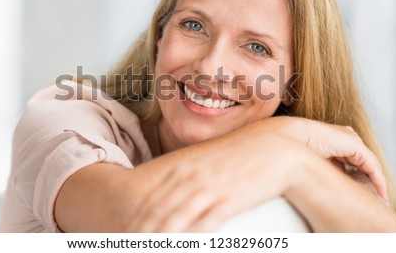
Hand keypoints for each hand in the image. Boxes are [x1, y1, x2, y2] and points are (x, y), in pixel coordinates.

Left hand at [128, 133, 308, 231]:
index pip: (150, 198)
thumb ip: (186, 175)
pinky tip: (182, 247)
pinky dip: (190, 239)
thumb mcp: (206, 162)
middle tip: (126, 244)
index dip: (135, 219)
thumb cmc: (238, 158)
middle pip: (157, 211)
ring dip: (159, 238)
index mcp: (181, 168)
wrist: (273, 152)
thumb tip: (169, 191)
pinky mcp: (227, 201)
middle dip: (140, 232)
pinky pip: (203, 224)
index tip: (122, 233)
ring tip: (144, 248)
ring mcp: (208, 188)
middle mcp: (189, 177)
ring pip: (175, 219)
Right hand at [278, 117, 387, 202]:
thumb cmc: (294, 147)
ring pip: (369, 163)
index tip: (363, 190)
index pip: (352, 159)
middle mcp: (344, 137)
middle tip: (375, 195)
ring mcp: (350, 139)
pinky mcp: (355, 145)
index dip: (359, 175)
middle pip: (363, 160)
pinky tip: (380, 191)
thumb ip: (328, 168)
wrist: (290, 136)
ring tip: (380, 196)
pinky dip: (377, 178)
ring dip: (376, 180)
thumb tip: (337, 182)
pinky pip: (371, 164)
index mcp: (333, 138)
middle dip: (369, 178)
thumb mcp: (315, 161)